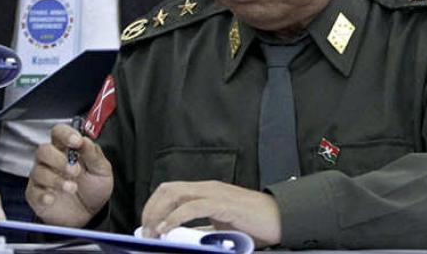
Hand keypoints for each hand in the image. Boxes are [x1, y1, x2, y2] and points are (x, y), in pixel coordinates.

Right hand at [26, 124, 112, 226]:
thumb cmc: (93, 188)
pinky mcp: (36, 195)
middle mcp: (50, 161)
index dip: (65, 134)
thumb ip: (93, 154)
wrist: (90, 215)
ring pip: (38, 171)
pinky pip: (33, 192)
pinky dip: (43, 195)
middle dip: (59, 159)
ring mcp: (41, 178)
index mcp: (66, 149)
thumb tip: (85, 139)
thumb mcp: (101, 171)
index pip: (59, 133)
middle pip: (43, 150)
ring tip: (73, 188)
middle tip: (76, 171)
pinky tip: (53, 198)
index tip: (76, 141)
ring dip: (56, 179)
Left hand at [140, 181, 281, 247]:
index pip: (169, 189)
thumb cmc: (254, 223)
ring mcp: (215, 194)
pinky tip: (168, 229)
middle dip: (151, 209)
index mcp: (205, 190)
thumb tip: (181, 238)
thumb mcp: (221, 225)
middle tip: (145, 230)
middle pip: (167, 190)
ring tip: (153, 232)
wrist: (281, 219)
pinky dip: (175, 217)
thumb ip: (202, 228)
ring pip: (176, 195)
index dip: (153, 205)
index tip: (146, 225)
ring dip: (159, 214)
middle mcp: (207, 187)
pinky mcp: (223, 204)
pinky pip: (192, 207)